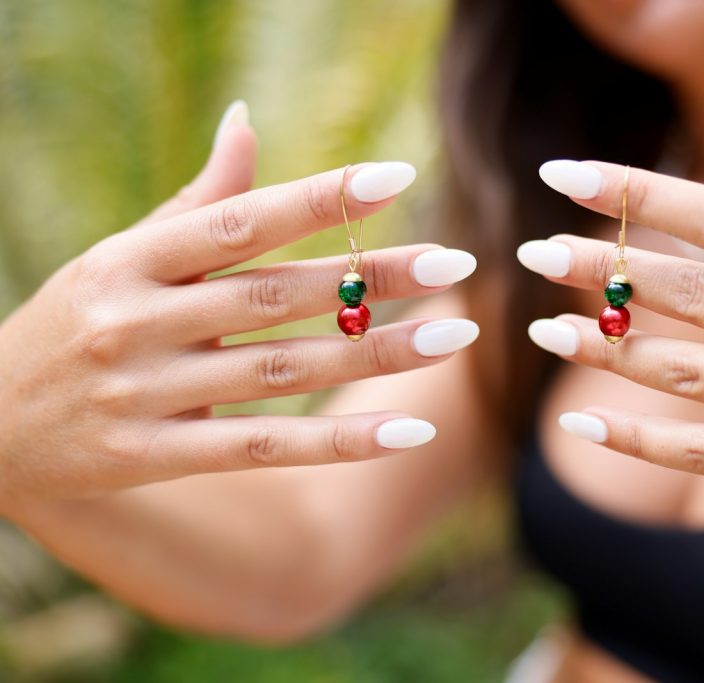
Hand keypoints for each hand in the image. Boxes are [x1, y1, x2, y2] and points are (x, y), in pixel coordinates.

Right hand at [0, 105, 478, 514]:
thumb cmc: (75, 322)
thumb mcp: (120, 256)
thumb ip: (196, 201)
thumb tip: (247, 120)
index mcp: (131, 259)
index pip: (239, 222)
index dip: (318, 198)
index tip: (397, 178)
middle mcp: (136, 321)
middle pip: (275, 295)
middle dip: (369, 276)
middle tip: (454, 260)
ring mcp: (144, 392)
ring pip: (280, 369)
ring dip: (373, 353)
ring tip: (451, 334)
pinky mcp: (154, 456)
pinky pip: (262, 446)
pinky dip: (339, 442)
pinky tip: (409, 431)